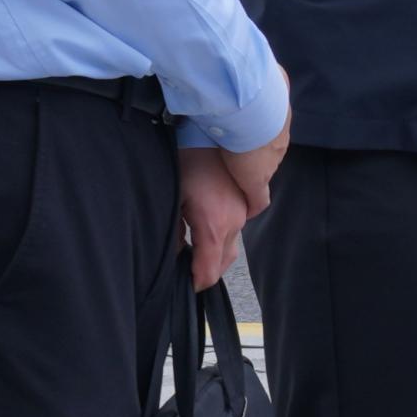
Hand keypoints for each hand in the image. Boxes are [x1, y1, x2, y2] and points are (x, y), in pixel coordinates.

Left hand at [178, 130, 286, 290]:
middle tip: (184, 272)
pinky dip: (221, 238)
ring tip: (192, 252)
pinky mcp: (244, 201)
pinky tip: (204, 229)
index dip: (195, 283)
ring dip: (213, 255)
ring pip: (231, 247)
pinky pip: (235, 230)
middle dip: (205, 271)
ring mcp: (242, 212)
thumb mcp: (171, 200)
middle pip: (223, 263)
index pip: (209, 271)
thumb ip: (173, 234)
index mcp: (214, 225)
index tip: (182, 286)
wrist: (211, 130)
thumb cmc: (187, 161)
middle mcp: (234, 222)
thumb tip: (173, 254)